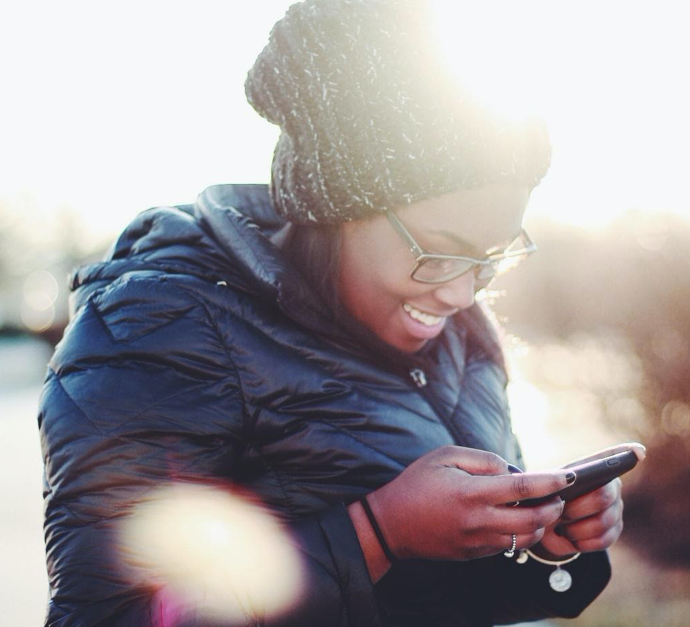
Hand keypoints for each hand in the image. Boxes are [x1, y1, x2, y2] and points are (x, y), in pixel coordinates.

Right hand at [365, 446, 574, 561]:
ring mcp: (478, 542)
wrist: (391, 524)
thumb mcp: (444, 456)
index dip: (551, 481)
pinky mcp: (475, 554)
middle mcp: (478, 521)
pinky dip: (521, 532)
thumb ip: (482, 459)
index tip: (569, 476)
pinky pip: (509, 545)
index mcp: (471, 493)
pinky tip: (517, 518)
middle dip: (554, 507)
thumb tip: (512, 471)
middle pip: (534, 519)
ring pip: (526, 538)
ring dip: (541, 523)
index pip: (523, 487)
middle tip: (558, 494)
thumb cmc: (418, 483)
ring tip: (541, 506)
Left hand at [533, 442, 644, 557]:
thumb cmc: (545, 500)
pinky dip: (582, 541)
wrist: (545, 527)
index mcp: (592, 469)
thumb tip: (569, 479)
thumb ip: (557, 481)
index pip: (612, 457)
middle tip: (561, 511)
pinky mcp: (614, 531)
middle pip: (603, 496)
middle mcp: (610, 486)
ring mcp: (616, 509)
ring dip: (577, 528)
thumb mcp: (545, 488)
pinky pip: (602, 540)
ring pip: (603, 522)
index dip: (627, 453)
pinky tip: (572, 537)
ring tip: (563, 527)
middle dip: (578, 507)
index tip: (638, 452)